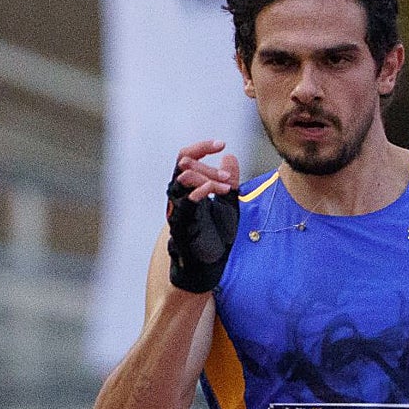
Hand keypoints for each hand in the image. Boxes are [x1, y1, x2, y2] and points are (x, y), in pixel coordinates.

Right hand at [166, 140, 240, 292]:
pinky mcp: (182, 225)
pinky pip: (185, 203)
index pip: (186, 158)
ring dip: (207, 177)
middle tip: (228, 176)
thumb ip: (229, 181)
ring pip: (183, 179)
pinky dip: (198, 192)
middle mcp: (178, 195)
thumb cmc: (216, 235)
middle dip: (208, 165)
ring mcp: (178, 209)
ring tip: (227, 186)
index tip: (222, 143)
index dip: (201, 147)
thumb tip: (230, 156)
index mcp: (187, 188)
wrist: (210, 265)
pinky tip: (212, 189)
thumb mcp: (228, 203)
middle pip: (183, 165)